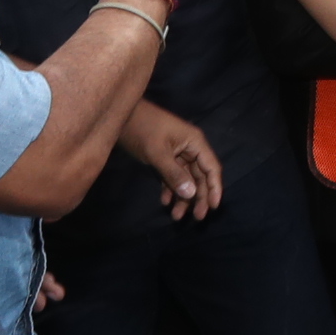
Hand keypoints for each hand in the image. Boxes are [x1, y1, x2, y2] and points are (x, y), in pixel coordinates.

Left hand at [116, 101, 223, 220]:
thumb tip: (191, 194)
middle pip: (200, 176)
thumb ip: (174, 174)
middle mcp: (190, 148)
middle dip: (198, 197)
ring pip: (186, 179)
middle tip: (196, 218)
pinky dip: (170, 189)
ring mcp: (178, 153)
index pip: (211, 168)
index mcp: (195, 143)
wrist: (120, 116)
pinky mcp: (165, 157)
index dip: (215, 188)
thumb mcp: (158, 153)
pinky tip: (164, 202)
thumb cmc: (142, 129)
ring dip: (183, 197)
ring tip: (176, 216)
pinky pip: (172, 176)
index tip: (213, 207)